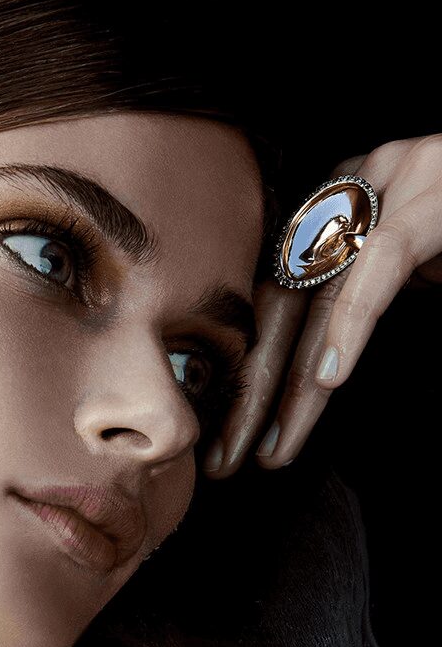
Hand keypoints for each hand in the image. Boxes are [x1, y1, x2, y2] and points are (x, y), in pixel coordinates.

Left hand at [204, 134, 441, 477]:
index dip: (244, 378)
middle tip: (225, 460)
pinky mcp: (434, 197)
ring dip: (295, 384)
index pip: (270, 305)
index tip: (227, 444)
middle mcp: (352, 192)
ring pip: (322, 296)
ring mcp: (392, 185)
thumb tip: (311, 374)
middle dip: (250, 392)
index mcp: (336, 212)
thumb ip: (352, 305)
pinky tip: (329, 377)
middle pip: (280, 305)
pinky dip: (352, 321)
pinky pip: (382, 261)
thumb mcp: (407, 276)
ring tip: (275, 446)